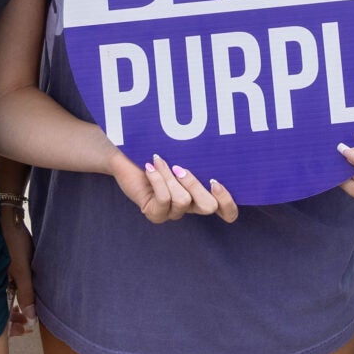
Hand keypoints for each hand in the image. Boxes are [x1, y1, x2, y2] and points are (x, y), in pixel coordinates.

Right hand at [0, 208, 34, 335]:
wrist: (6, 214)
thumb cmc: (11, 240)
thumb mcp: (21, 269)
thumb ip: (26, 293)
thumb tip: (31, 317)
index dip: (9, 325)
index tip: (23, 329)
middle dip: (13, 317)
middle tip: (28, 322)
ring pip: (3, 296)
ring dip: (15, 304)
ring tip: (28, 309)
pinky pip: (6, 284)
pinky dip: (14, 291)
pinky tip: (24, 291)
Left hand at [108, 150, 237, 222]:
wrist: (126, 155)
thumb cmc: (158, 150)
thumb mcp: (183, 151)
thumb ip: (200, 152)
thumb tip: (215, 140)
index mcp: (203, 193)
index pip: (227, 212)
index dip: (227, 201)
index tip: (214, 180)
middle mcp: (190, 206)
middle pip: (209, 207)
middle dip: (196, 184)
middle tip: (180, 167)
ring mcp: (172, 212)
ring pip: (183, 200)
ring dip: (170, 176)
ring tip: (158, 160)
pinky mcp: (155, 213)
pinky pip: (164, 200)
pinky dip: (158, 179)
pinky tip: (150, 166)